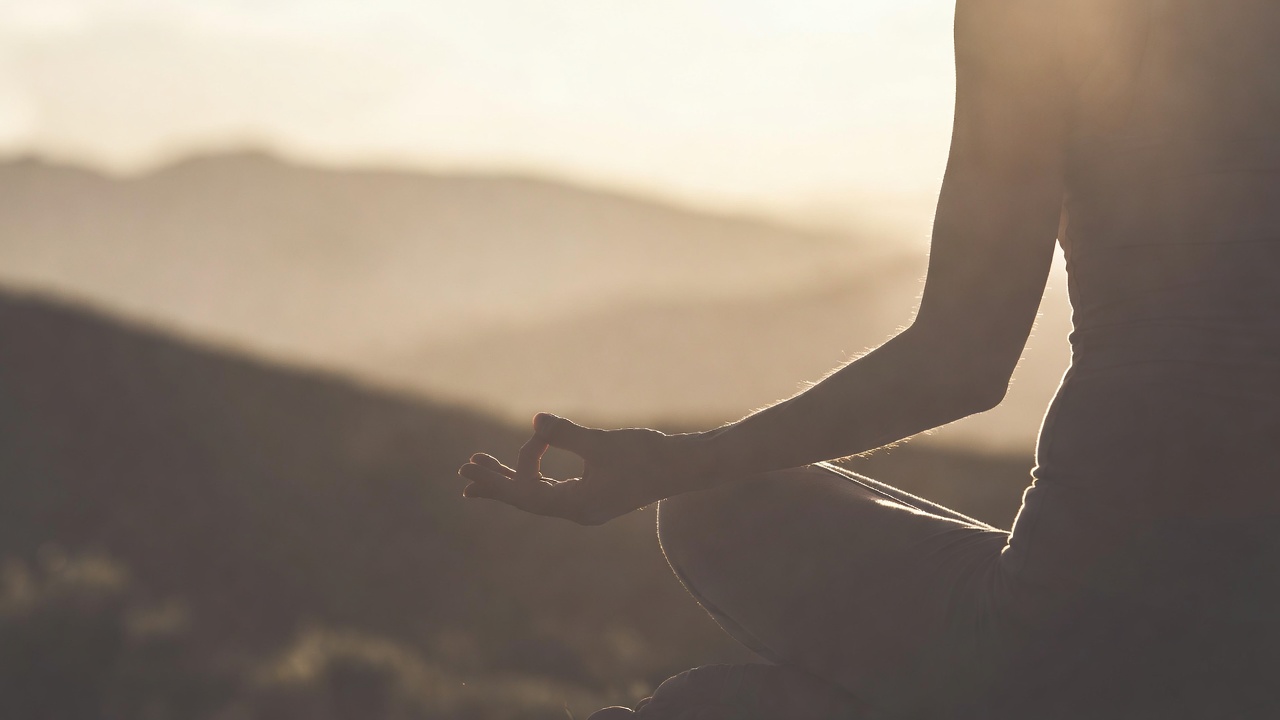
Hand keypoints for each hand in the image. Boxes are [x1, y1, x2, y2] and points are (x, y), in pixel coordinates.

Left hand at [459, 413, 705, 525]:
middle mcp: (578, 512)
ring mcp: (586, 507)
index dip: (519, 463)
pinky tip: (525, 466)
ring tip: (480, 467)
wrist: (684, 467)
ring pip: (537, 496)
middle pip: (525, 500)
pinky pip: (552, 492)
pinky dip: (533, 478)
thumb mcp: (603, 443)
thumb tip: (536, 419)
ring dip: (509, 480)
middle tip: (462, 473)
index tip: (538, 434)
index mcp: (578, 506)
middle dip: (494, 484)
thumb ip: (567, 434)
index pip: (529, 492)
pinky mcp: (594, 497)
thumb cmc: (647, 455)